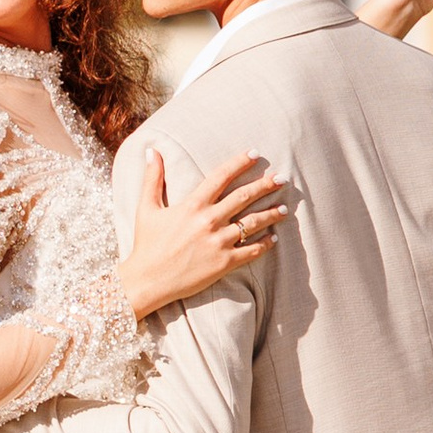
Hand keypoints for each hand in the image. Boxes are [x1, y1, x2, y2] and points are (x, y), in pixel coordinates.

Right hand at [118, 147, 290, 316]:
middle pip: (244, 197)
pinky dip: (265, 244)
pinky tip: (274, 238)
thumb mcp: (147, 208)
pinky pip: (251, 251)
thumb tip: (151, 151)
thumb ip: (153, 178)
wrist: (148, 281)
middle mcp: (209, 221)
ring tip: (285, 208)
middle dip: (265, 185)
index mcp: (192, 205)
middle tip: (282, 178)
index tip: (255, 154)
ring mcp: (218, 243)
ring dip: (271, 214)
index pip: (221, 177)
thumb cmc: (147, 244)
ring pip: (253, 223)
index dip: (239, 163)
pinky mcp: (224, 263)